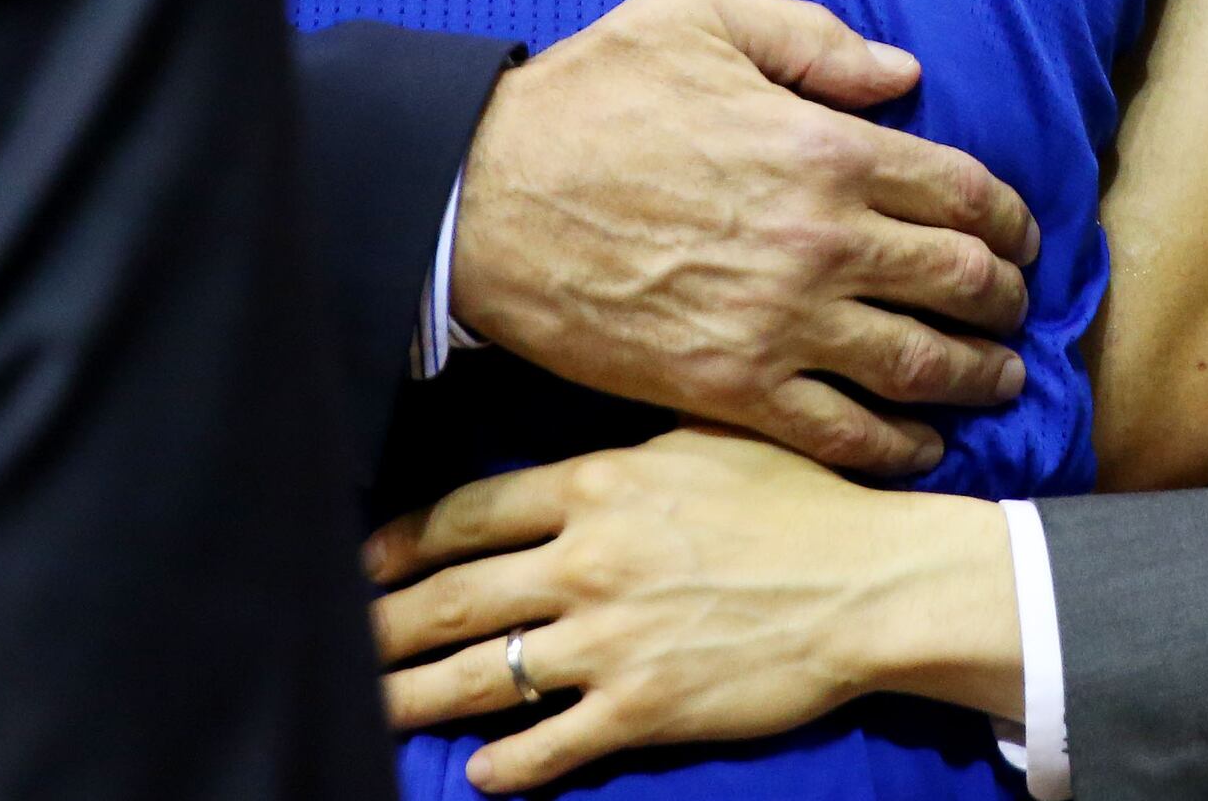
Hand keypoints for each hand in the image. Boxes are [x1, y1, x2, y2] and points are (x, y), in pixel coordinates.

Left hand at [367, 428, 1022, 790]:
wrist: (870, 582)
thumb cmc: (799, 501)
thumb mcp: (704, 440)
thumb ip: (625, 453)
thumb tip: (565, 461)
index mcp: (599, 486)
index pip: (469, 514)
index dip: (405, 542)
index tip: (365, 562)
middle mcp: (590, 560)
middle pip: (455, 598)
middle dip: (386, 625)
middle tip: (337, 640)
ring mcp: (612, 640)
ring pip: (484, 674)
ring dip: (417, 697)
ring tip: (370, 707)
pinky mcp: (644, 708)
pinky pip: (551, 744)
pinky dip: (506, 765)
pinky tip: (478, 772)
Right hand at [452, 0, 1041, 475]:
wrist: (486, 200)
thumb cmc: (589, 97)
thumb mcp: (698, 15)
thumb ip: (813, 36)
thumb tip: (902, 72)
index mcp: (825, 146)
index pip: (964, 191)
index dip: (1010, 220)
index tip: (1020, 238)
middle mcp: (822, 241)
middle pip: (959, 282)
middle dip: (1005, 300)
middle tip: (1015, 311)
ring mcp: (782, 323)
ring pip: (920, 366)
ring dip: (977, 377)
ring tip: (998, 381)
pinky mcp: (733, 388)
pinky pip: (845, 434)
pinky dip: (900, 448)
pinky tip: (924, 446)